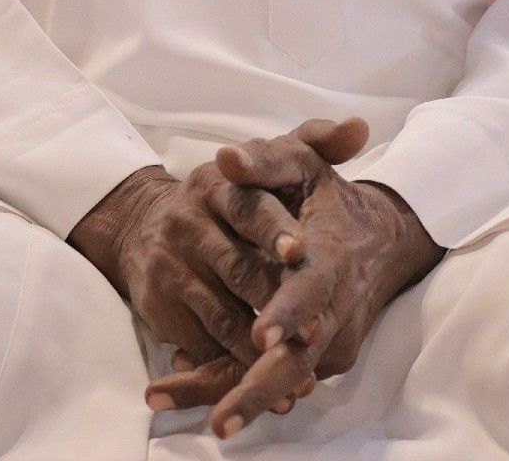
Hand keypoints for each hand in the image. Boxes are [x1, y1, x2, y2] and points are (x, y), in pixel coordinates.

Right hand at [67, 154, 308, 377]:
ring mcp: (171, 268)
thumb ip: (316, 141)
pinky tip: (265, 383)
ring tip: (301, 368)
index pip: (248, 206)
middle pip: (236, 267)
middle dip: (276, 301)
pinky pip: (202, 342)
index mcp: (215, 184)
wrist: (147, 228)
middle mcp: (187, 223)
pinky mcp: (160, 307)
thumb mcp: (266, 160)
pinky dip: (234, 366)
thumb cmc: (230, 195)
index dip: (274, 230)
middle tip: (317, 329)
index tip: (299, 251)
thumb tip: (361, 127)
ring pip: (222, 313)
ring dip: (261, 346)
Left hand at [145, 116, 445, 440]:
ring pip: (287, 382)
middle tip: (218, 422)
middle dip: (258, 391)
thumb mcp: (302, 161)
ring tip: (196, 419)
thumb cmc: (329, 195)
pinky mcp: (323, 359)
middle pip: (299, 360)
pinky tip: (198, 396)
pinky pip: (284, 382)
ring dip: (244, 401)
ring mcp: (332, 342)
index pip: (311, 289)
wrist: (383, 237)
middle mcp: (335, 310)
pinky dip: (244, 390)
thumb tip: (224, 158)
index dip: (287, 312)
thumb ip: (265, 159)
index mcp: (330, 258)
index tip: (259, 335)